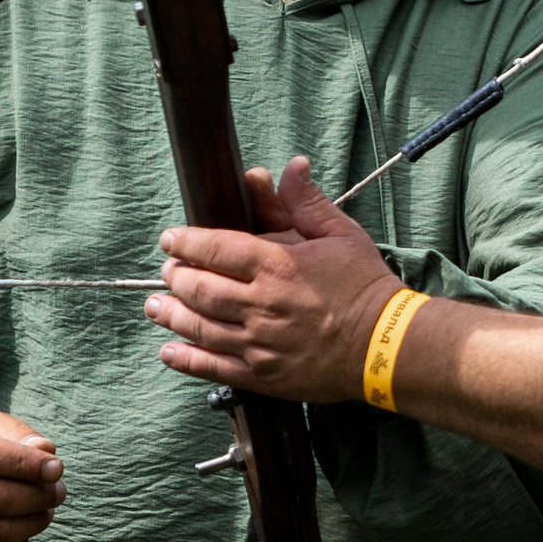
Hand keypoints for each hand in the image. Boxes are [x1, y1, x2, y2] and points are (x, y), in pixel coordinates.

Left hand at [148, 158, 404, 403]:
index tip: (171, 239)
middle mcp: (261, 305)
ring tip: (155, 305)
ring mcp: (259, 343)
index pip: (215, 248)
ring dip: (170, 314)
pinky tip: (169, 350)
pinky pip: (213, 367)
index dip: (185, 241)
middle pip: (199, 287)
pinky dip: (186, 359)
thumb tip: (289, 167)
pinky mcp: (262, 375)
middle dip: (175, 276)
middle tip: (167, 270)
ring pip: (199, 326)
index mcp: (277, 266)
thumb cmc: (365, 286)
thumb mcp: (341, 234)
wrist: (386, 345)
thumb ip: (306, 202)